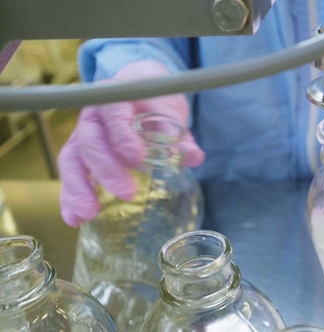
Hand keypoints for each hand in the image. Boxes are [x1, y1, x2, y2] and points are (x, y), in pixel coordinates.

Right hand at [57, 60, 204, 227]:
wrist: (136, 93)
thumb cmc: (153, 102)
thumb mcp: (170, 112)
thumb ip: (180, 136)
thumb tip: (193, 157)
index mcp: (115, 98)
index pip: (113, 113)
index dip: (122, 136)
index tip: (137, 158)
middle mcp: (92, 116)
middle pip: (90, 141)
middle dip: (106, 169)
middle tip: (128, 193)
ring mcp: (81, 135)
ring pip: (71, 159)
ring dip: (79, 188)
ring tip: (90, 213)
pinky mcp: (78, 154)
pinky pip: (70, 175)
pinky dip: (70, 198)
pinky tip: (74, 219)